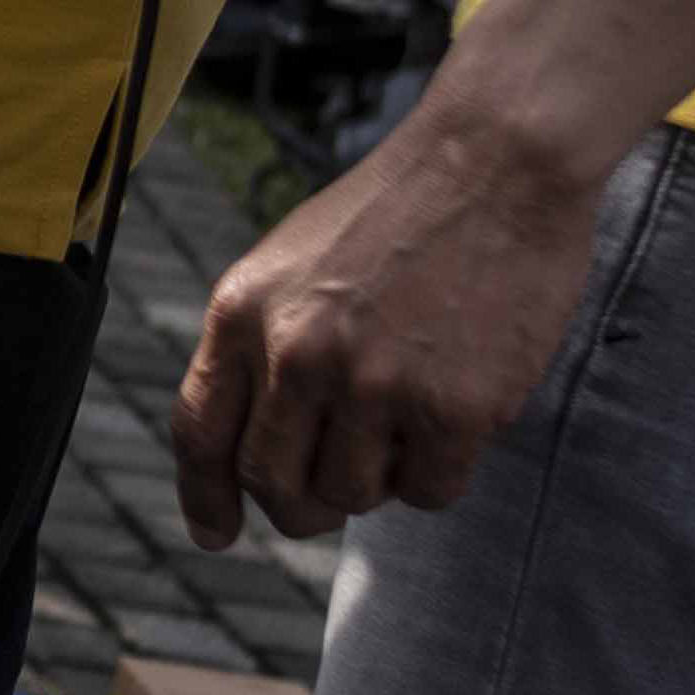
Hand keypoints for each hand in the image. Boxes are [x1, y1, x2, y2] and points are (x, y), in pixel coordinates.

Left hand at [166, 92, 612, 546]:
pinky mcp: (452, 408)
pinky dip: (441, 470)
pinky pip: (430, 490)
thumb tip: (247, 450)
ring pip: (353, 497)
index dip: (204, 495)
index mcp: (244, 312)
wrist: (495, 160)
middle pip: (272, 484)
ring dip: (380, 478)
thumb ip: (264, 347)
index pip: (199, 431)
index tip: (214, 534)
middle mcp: (297, 353)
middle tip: (334, 492)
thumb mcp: (292, 264)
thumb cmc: (398, 211)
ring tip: (410, 414)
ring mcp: (374, 384)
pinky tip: (458, 414)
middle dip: (301, 505)